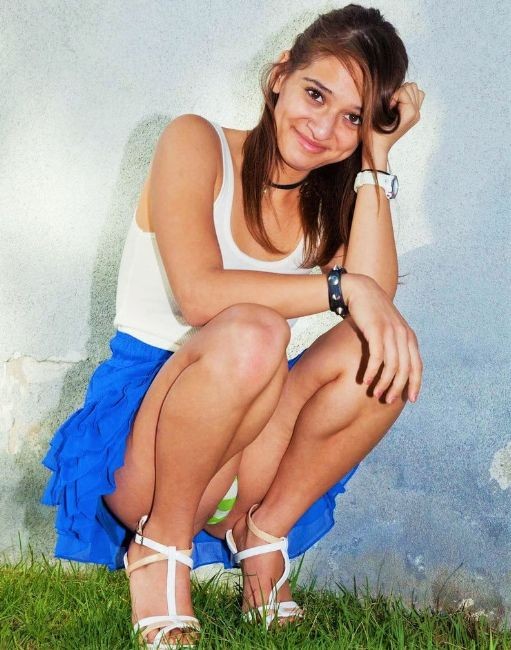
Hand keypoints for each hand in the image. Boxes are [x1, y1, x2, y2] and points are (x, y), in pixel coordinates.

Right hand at [342, 274, 422, 402]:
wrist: (361, 291)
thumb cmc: (373, 313)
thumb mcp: (389, 328)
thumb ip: (395, 345)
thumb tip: (395, 368)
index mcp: (409, 337)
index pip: (417, 366)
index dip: (416, 384)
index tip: (411, 399)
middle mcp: (403, 335)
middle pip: (406, 369)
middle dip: (398, 388)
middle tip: (388, 400)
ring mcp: (390, 332)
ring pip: (392, 366)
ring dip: (384, 383)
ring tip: (376, 394)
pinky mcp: (376, 330)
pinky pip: (377, 357)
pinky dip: (372, 371)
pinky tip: (365, 380)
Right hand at [365, 81, 425, 156]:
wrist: (378, 147)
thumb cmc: (375, 132)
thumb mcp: (379, 112)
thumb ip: (389, 96)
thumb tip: (393, 86)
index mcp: (410, 112)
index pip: (404, 89)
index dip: (392, 96)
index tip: (387, 108)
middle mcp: (416, 113)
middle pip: (412, 87)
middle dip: (399, 93)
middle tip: (391, 106)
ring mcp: (417, 114)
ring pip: (415, 89)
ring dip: (403, 94)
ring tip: (395, 105)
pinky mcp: (414, 115)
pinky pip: (416, 97)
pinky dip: (408, 97)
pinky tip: (399, 106)